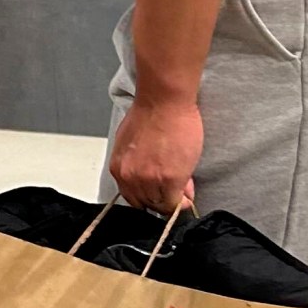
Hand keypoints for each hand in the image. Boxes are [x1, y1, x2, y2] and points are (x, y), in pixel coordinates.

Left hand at [108, 96, 202, 214]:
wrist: (163, 101)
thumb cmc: (150, 114)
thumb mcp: (133, 145)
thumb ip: (140, 166)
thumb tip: (157, 181)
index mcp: (119, 168)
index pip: (133, 197)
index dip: (150, 195)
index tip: (161, 191)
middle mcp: (129, 177)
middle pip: (146, 204)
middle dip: (162, 199)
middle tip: (177, 189)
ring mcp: (149, 180)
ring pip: (162, 206)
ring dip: (174, 199)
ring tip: (184, 185)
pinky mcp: (170, 179)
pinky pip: (175, 203)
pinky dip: (183, 201)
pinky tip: (189, 192)